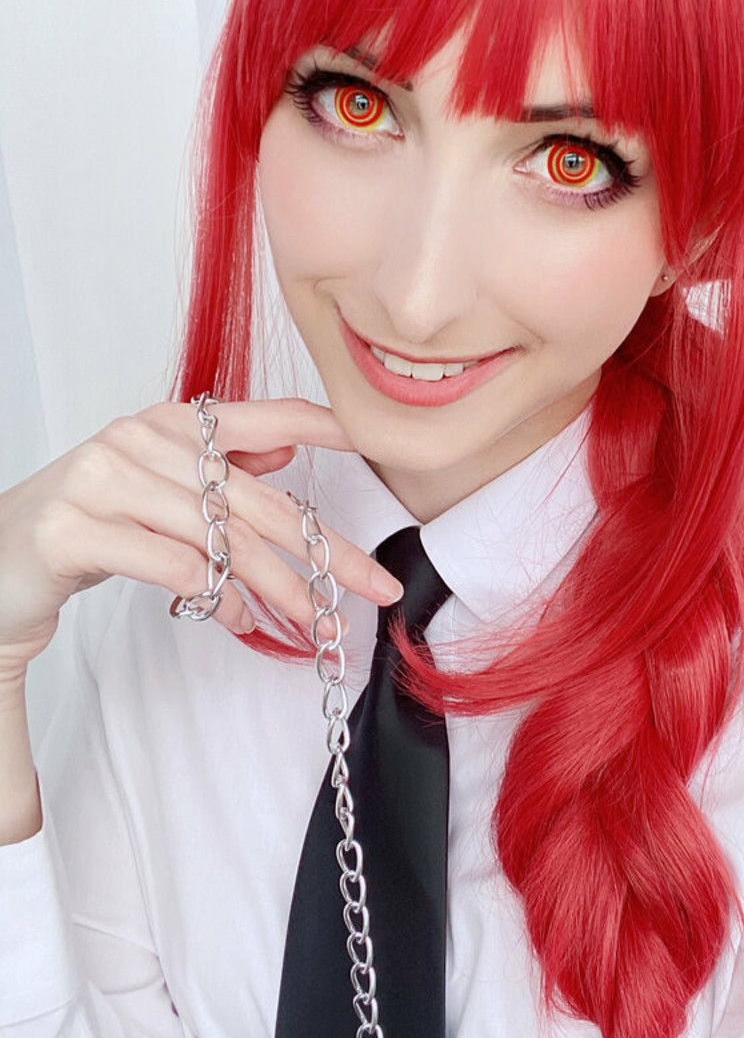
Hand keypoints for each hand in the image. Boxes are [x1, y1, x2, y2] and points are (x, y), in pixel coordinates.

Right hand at [0, 397, 401, 679]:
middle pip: (256, 500)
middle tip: (372, 586)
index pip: (262, 417)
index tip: (373, 441)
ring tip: (317, 620)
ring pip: (221, 536)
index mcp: (169, 425)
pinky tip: (243, 618)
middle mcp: (139, 440)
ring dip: (279, 586)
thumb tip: (284, 453)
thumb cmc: (87, 527)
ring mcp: (104, 479)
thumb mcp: (157, 489)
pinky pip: (172, 564)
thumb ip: (216, 468)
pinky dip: (217, 596)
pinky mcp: (76, 527)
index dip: (323, 427)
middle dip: (324, 549)